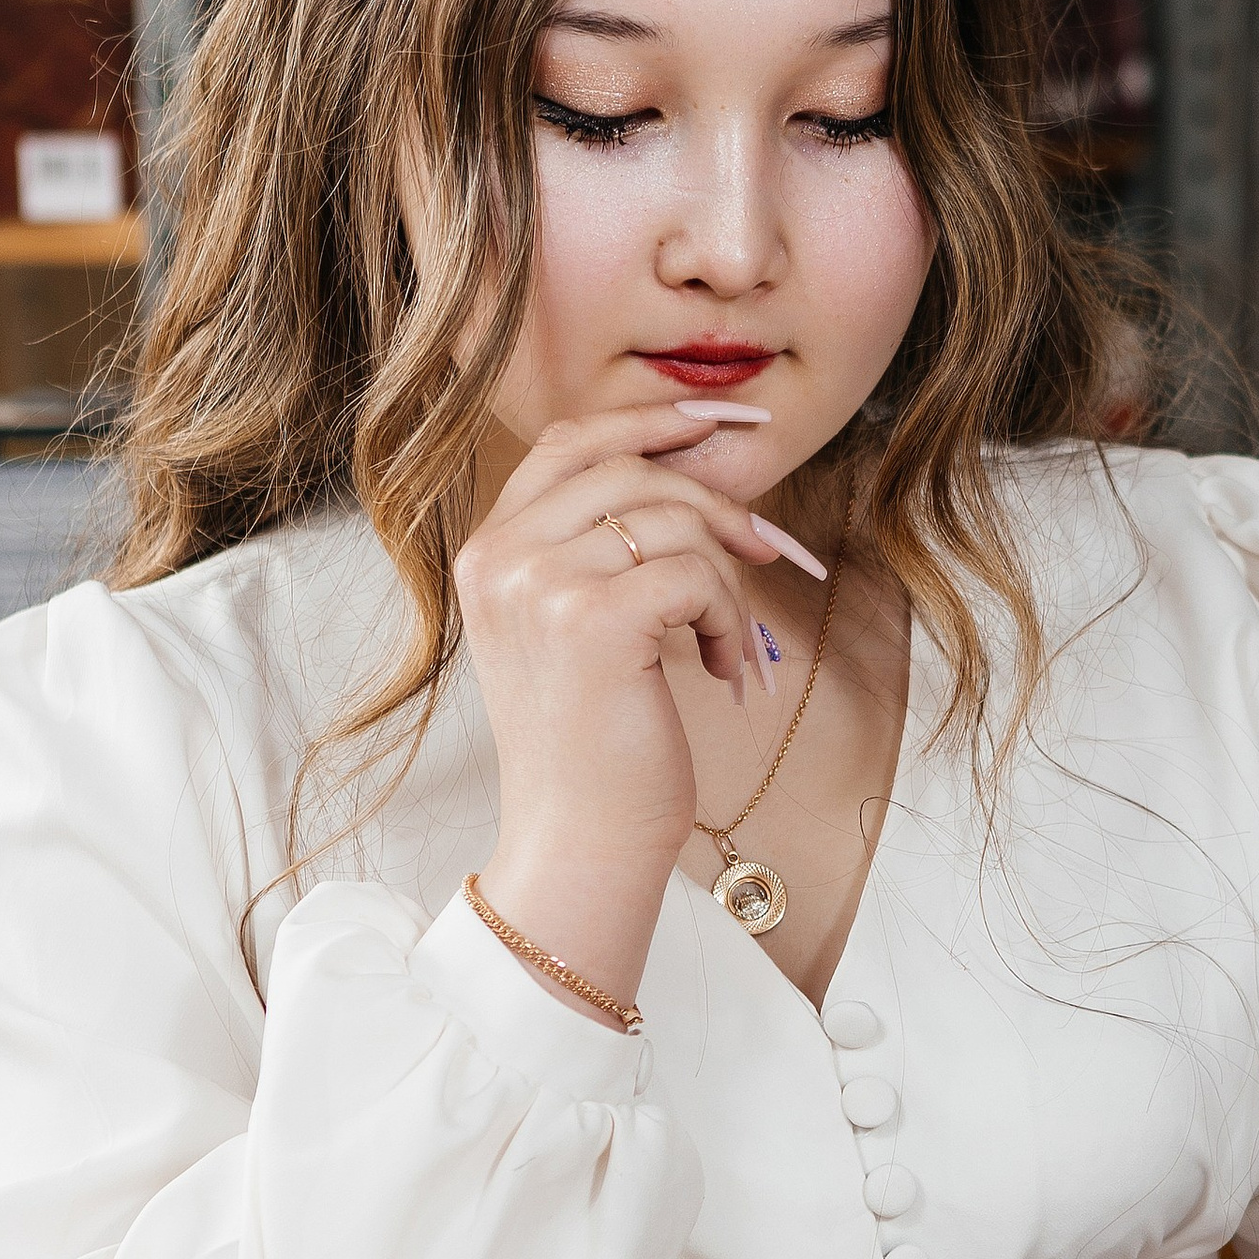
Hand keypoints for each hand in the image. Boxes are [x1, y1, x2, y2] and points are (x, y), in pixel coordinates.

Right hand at [454, 406, 804, 1018]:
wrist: (581, 840)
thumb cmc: (595, 741)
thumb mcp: (577, 624)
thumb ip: (602, 544)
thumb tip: (697, 468)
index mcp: (489, 549)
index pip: (571, 440)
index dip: (651, 418)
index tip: (723, 422)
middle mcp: (500, 555)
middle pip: (634, 470)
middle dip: (718, 505)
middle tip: (769, 551)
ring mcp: (538, 583)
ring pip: (675, 521)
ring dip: (728, 583)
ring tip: (731, 648)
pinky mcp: (591, 619)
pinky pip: (698, 575)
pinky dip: (732, 621)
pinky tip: (724, 674)